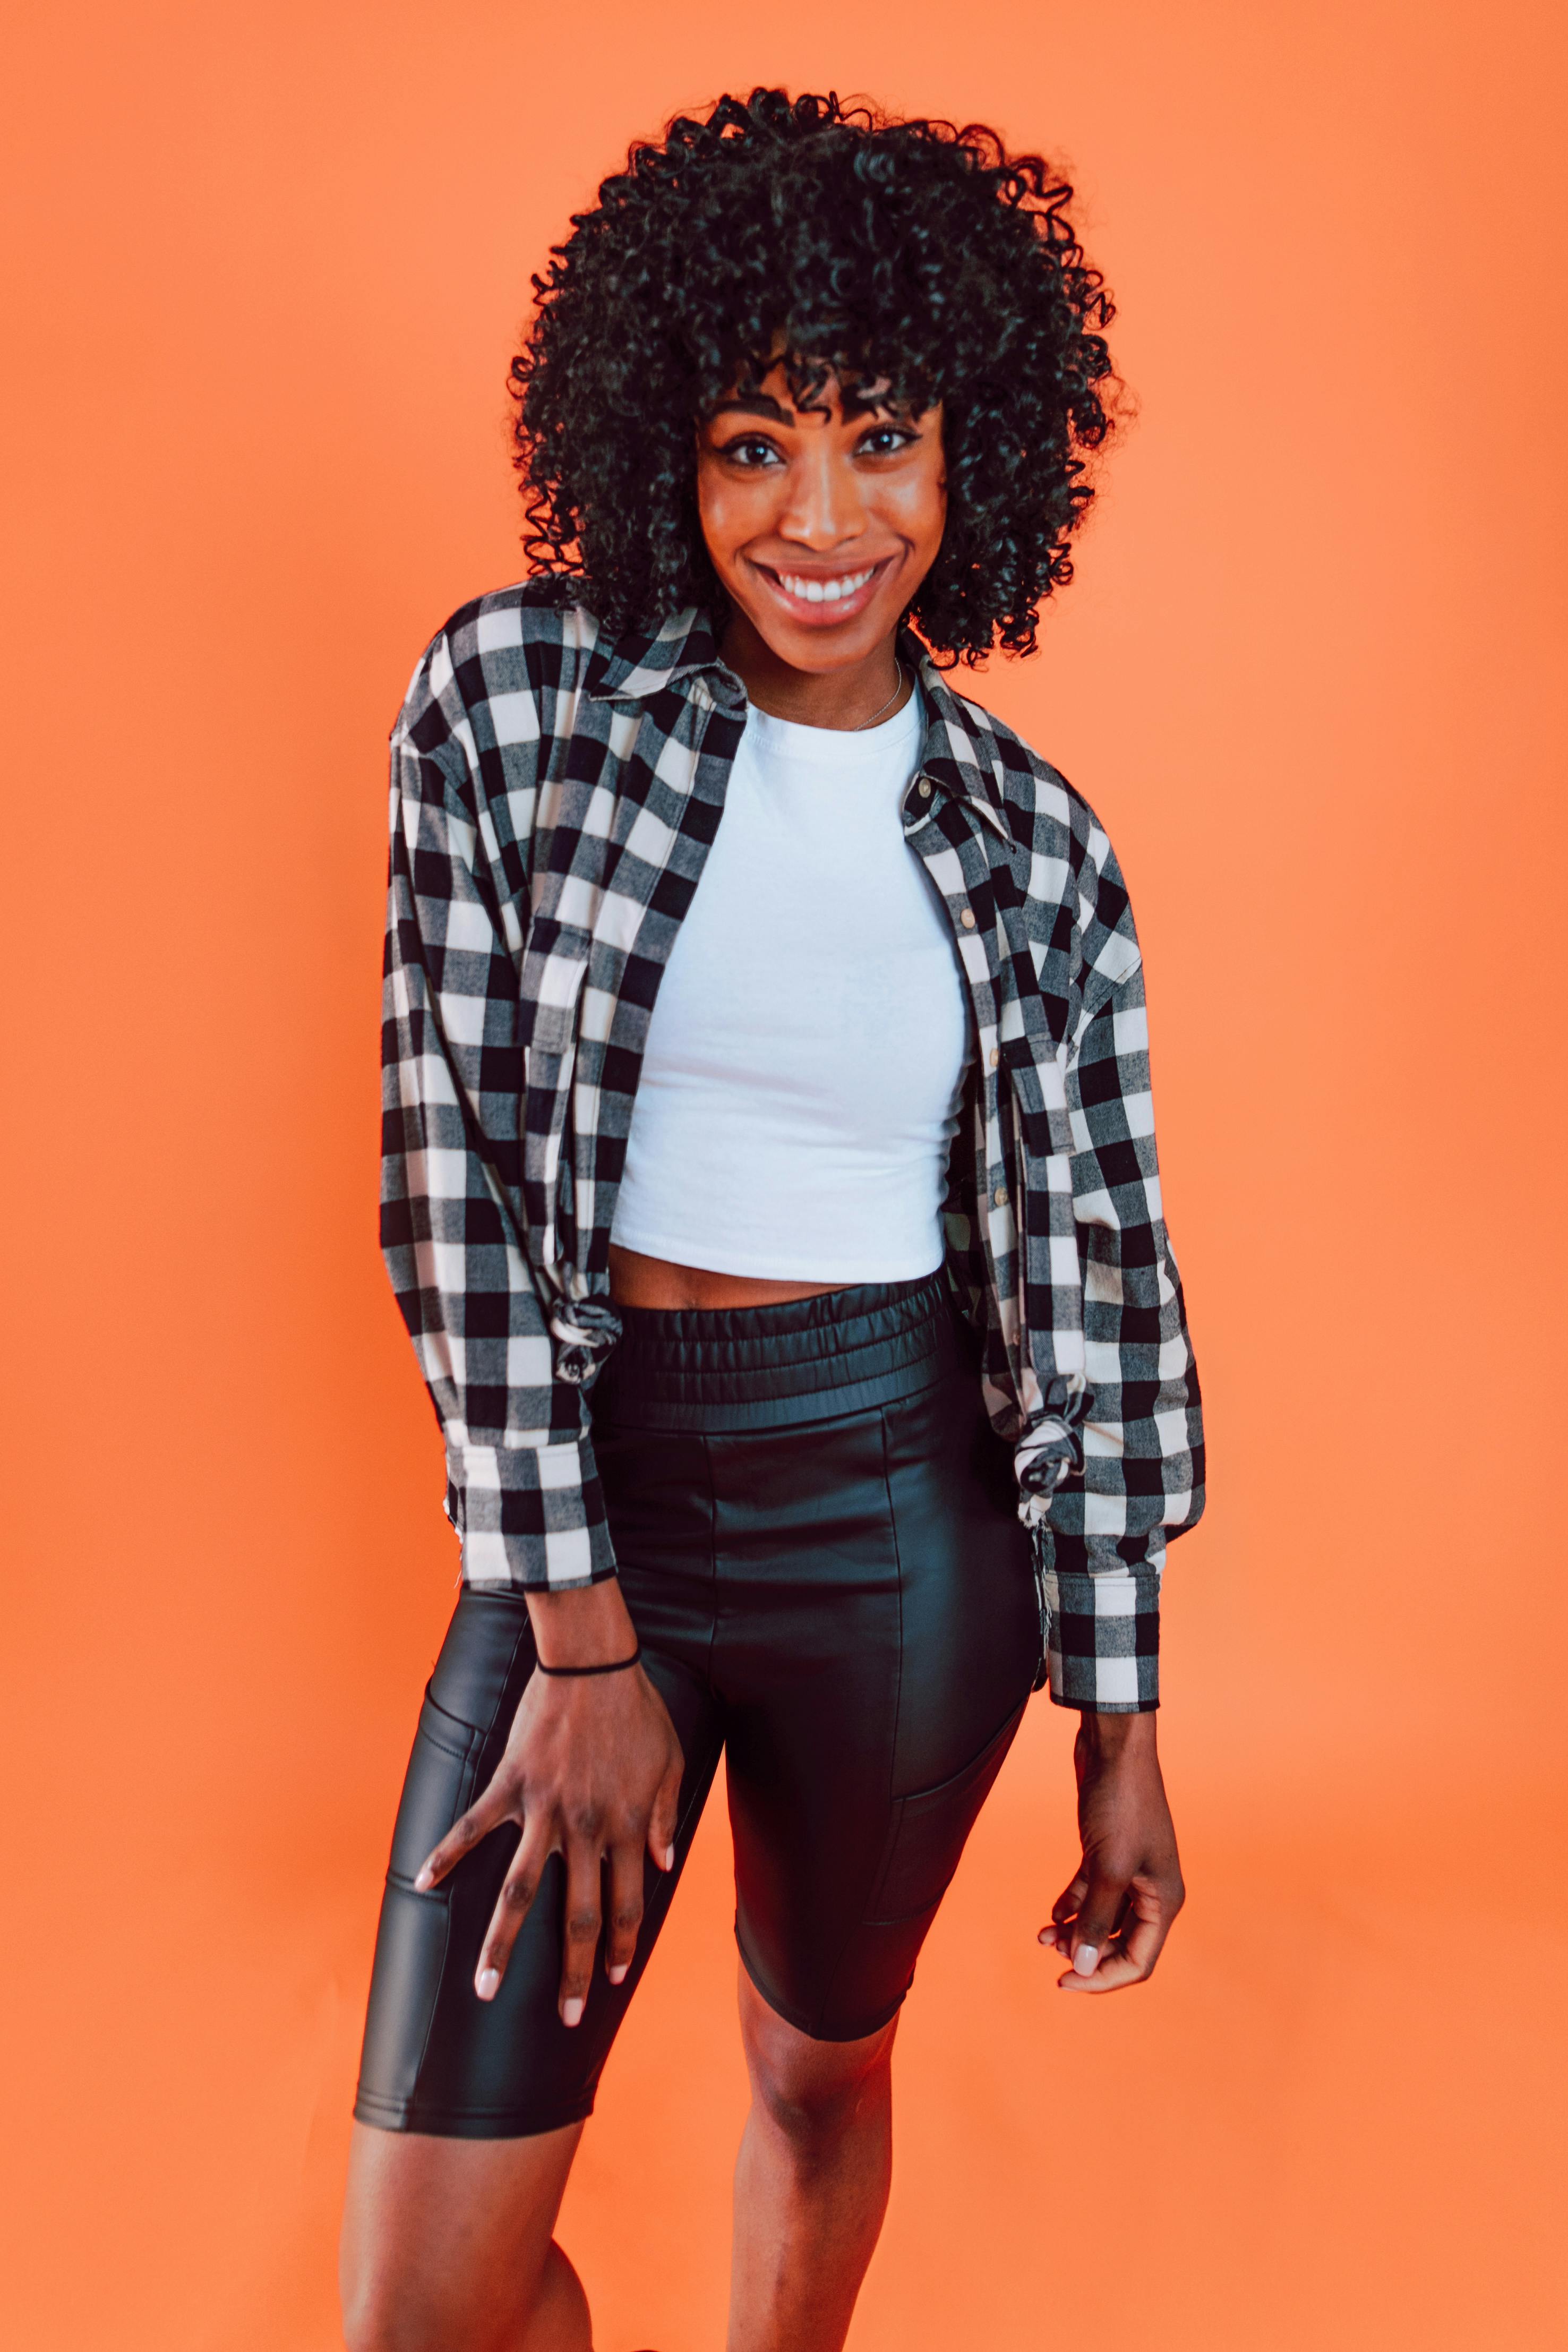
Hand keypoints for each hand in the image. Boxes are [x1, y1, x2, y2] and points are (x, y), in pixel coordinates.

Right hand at [413, 1582, 683, 2023]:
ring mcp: (545, 1811)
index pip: (626, 1904)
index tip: (615, 1979)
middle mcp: (587, 1829)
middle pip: (578, 1916)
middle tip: (566, 2017)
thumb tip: (664, 1865)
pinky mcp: (511, 1786)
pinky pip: (473, 1828)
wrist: (594, 1663)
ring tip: (485, 1991)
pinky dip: (446, 1854)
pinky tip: (424, 1884)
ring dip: (502, 1946)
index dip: (622, 1946)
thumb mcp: (671, 1762)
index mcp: (627, 1826)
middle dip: (573, 1972)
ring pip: (520, 1892)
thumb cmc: (637, 1709)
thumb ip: (666, 1816)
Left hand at [1038, 1710, 1183, 1992]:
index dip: (1102, 1979)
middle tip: (1051, 1951)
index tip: (1063, 1981)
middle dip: (1087, 1953)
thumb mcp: (1107, 1867)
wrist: (1113, 1747)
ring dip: (1076, 1931)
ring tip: (1044, 1937)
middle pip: (1121, 1944)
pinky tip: (1051, 1915)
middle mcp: (1151, 1889)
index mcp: (1163, 1900)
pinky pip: (1092, 1892)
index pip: (1138, 1961)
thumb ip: (1096, 1920)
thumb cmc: (1119, 1804)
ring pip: (1104, 1918)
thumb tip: (1083, 1967)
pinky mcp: (1107, 1852)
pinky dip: (1072, 1905)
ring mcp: (1129, 1870)